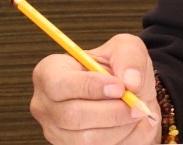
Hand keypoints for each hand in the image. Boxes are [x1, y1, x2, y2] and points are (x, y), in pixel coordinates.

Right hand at [29, 32, 161, 144]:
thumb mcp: (126, 48)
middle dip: (112, 111)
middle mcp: (45, 104)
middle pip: (72, 115)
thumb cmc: (118, 66)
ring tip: (134, 112)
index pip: (58, 84)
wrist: (126, 93)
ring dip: (119, 127)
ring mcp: (54, 131)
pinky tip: (128, 125)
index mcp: (50, 72)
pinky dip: (121, 139)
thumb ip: (129, 57)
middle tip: (136, 104)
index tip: (119, 87)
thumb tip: (131, 82)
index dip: (90, 87)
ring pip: (86, 138)